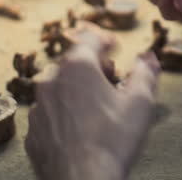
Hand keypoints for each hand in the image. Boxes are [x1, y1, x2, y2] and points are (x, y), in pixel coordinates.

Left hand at [25, 30, 160, 179]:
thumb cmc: (112, 142)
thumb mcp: (141, 103)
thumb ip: (146, 73)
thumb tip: (149, 57)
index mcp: (78, 67)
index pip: (89, 39)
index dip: (105, 40)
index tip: (114, 47)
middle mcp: (51, 81)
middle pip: (72, 63)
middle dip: (91, 67)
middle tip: (110, 79)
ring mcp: (38, 108)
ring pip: (58, 89)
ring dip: (75, 91)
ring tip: (95, 108)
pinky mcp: (33, 132)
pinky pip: (49, 115)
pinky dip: (63, 115)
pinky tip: (80, 130)